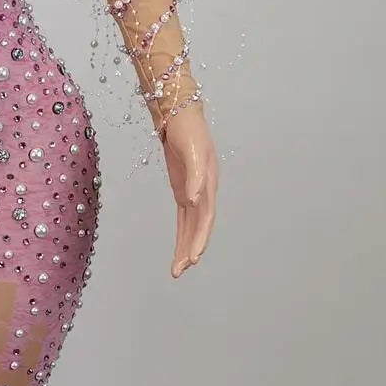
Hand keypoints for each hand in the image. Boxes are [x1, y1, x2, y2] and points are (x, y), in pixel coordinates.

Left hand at [160, 106, 216, 277]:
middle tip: (179, 270)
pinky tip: (179, 249)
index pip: (205, 218)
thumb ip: (195, 176)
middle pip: (198, 227)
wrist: (179, 115)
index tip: (193, 258)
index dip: (200, 238)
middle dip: (190, 249)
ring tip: (177, 269)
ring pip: (191, 226)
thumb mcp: (192, 151)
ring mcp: (194, 192)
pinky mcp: (183, 190)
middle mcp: (204, 192)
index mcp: (209, 184)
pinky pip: (183, 218)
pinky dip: (182, 234)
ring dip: (185, 247)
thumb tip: (194, 200)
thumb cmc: (188, 131)